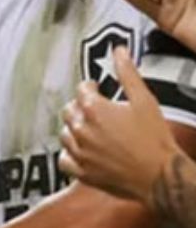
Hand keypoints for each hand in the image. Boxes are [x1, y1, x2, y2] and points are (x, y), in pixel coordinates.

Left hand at [59, 47, 179, 205]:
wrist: (161, 175)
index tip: (96, 88)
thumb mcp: (144, 100)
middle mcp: (81, 129)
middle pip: (69, 110)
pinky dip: (69, 154)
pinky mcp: (83, 172)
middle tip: (94, 109)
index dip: (89, 87)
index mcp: (93, 109)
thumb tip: (119, 52)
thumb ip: (127, 73)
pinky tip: (79, 151)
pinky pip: (64, 160)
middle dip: (80, 106)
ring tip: (88, 128)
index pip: (81, 89)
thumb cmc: (155, 140)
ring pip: (65, 133)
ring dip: (74, 128)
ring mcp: (80, 152)